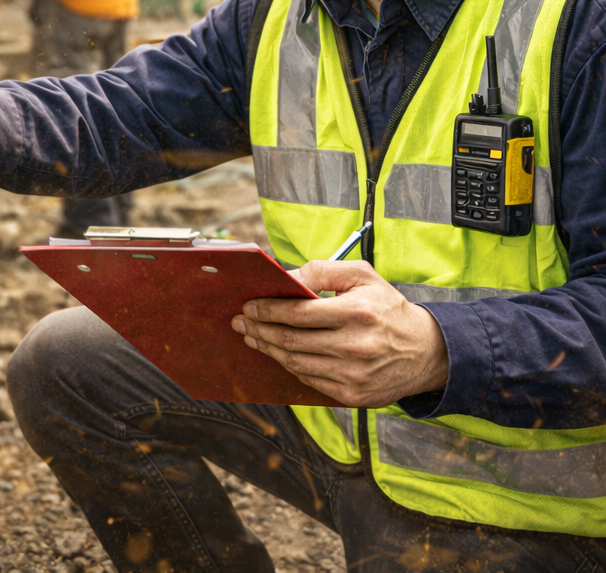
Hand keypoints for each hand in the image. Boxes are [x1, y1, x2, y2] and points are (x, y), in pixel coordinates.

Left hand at [230, 261, 448, 407]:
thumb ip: (323, 270)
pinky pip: (309, 380)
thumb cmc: (388, 308)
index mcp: (356, 313)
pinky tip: (277, 353)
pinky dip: (289, 365)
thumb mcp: (363, 276)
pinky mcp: (352, 396)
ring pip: (295, 362)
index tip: (248, 305)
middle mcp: (354, 346)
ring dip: (268, 349)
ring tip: (252, 337)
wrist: (426, 352)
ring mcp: (353, 375)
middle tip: (240, 322)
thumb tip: (287, 276)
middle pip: (291, 340)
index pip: (298, 312)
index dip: (267, 310)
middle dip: (259, 329)